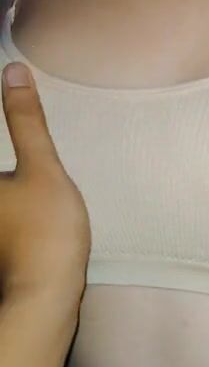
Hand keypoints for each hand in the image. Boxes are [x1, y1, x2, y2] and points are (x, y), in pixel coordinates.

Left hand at [0, 62, 89, 301]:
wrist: (46, 295)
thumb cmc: (44, 230)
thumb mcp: (42, 169)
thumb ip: (27, 121)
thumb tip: (12, 71)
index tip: (6, 93)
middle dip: (3, 142)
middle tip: (16, 115)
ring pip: (0, 191)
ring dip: (9, 173)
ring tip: (22, 149)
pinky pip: (2, 210)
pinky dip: (9, 196)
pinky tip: (22, 192)